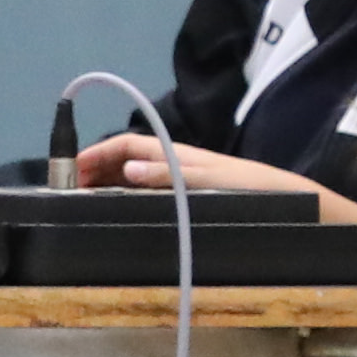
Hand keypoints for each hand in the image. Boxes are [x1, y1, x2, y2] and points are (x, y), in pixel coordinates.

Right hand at [70, 131, 295, 197]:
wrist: (285, 201)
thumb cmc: (247, 186)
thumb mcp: (207, 180)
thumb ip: (168, 174)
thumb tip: (127, 167)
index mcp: (174, 151)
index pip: (126, 144)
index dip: (97, 153)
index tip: (72, 170)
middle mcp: (172, 162)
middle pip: (124, 160)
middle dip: (96, 169)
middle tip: (71, 192)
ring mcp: (178, 180)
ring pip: (133, 177)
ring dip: (108, 184)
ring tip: (86, 203)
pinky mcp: (186, 196)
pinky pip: (148, 192)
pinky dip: (127, 197)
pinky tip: (118, 211)